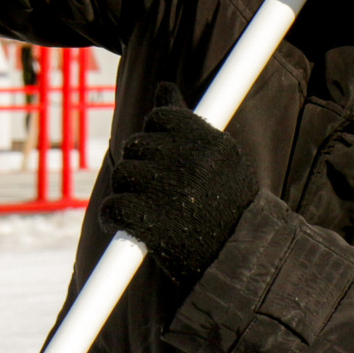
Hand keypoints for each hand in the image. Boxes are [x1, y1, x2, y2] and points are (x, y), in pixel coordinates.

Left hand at [96, 83, 258, 286]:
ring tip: (147, 210)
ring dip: (128, 191)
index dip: (154, 135)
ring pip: (123, 175)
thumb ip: (190, 124)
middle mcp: (193, 164)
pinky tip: (126, 226)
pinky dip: (113, 217)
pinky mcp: (150, 221)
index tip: (160, 155)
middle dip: (140, 165)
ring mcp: (171, 193)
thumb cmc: (229, 210)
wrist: (240, 265)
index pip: (163, 117)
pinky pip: (113, 206)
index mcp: (213, 146)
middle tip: (155, 189)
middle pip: (138, 145)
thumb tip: (163, 87)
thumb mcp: (222, 162)